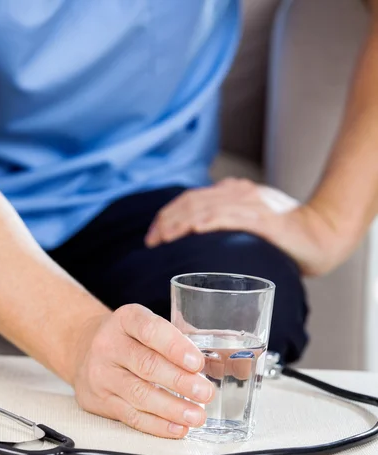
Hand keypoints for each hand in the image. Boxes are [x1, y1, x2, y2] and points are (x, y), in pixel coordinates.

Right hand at [72, 304, 214, 437]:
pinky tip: (177, 428)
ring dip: (172, 408)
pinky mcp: (99, 401)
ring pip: (139, 394)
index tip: (197, 362)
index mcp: (126, 320)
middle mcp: (109, 345)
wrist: (83, 349)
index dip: (175, 346)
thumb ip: (179, 341)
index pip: (150, 330)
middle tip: (205, 392)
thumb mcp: (146, 326)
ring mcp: (101, 374)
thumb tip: (230, 367)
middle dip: (179, 381)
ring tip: (196, 416)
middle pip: (146, 365)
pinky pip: (131, 416)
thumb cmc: (129, 338)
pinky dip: (157, 425)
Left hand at [145, 178, 347, 276]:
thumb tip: (198, 242)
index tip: (153, 238)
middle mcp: (237, 193)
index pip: (189, 199)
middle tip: (151, 243)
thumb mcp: (250, 224)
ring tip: (163, 239)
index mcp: (232, 193)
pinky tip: (192, 230)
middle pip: (190, 202)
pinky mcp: (262, 219)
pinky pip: (228, 217)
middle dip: (166, 222)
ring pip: (203, 207)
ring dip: (179, 223)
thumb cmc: (284, 236)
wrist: (321, 234)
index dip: (167, 216)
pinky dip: (207, 222)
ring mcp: (249, 204)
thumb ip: (227, 225)